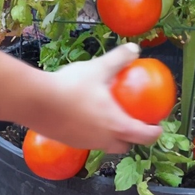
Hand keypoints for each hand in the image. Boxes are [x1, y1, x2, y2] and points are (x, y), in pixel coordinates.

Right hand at [27, 43, 163, 153]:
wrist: (36, 101)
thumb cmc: (72, 87)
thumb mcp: (99, 68)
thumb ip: (118, 59)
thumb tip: (134, 48)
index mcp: (117, 125)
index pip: (143, 136)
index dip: (154, 133)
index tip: (158, 127)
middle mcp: (103, 139)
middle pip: (124, 146)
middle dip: (132, 138)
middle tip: (134, 122)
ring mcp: (85, 143)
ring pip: (105, 145)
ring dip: (111, 136)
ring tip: (109, 118)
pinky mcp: (69, 142)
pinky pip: (88, 141)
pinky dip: (92, 133)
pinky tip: (85, 116)